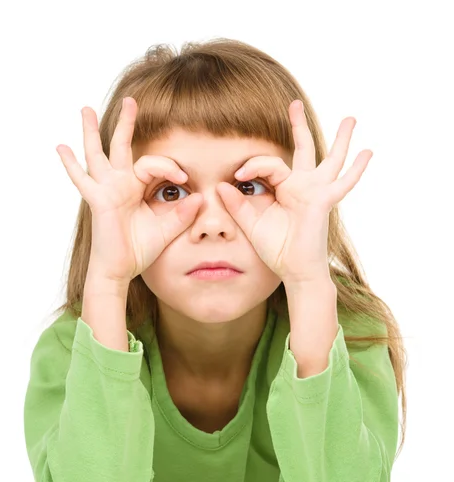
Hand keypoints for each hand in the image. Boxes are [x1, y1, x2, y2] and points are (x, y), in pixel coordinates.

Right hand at [56, 97, 202, 281]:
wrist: (120, 270)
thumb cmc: (139, 250)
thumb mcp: (166, 230)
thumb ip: (182, 215)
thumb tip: (200, 198)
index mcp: (137, 188)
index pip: (153, 165)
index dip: (170, 167)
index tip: (184, 180)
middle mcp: (120, 184)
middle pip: (122, 147)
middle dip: (127, 124)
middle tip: (131, 100)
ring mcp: (106, 190)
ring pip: (99, 154)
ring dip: (93, 132)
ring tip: (86, 109)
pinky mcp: (98, 200)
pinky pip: (82, 180)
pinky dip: (71, 165)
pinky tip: (61, 147)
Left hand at [216, 99, 372, 283]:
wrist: (294, 270)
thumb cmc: (277, 249)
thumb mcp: (251, 224)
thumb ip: (237, 205)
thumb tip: (221, 185)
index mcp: (283, 189)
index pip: (268, 164)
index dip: (252, 165)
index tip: (238, 175)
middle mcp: (301, 186)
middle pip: (302, 149)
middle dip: (298, 126)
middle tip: (294, 103)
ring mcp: (316, 192)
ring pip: (329, 159)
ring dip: (340, 139)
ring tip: (350, 118)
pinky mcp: (323, 201)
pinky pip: (343, 183)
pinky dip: (356, 169)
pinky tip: (367, 152)